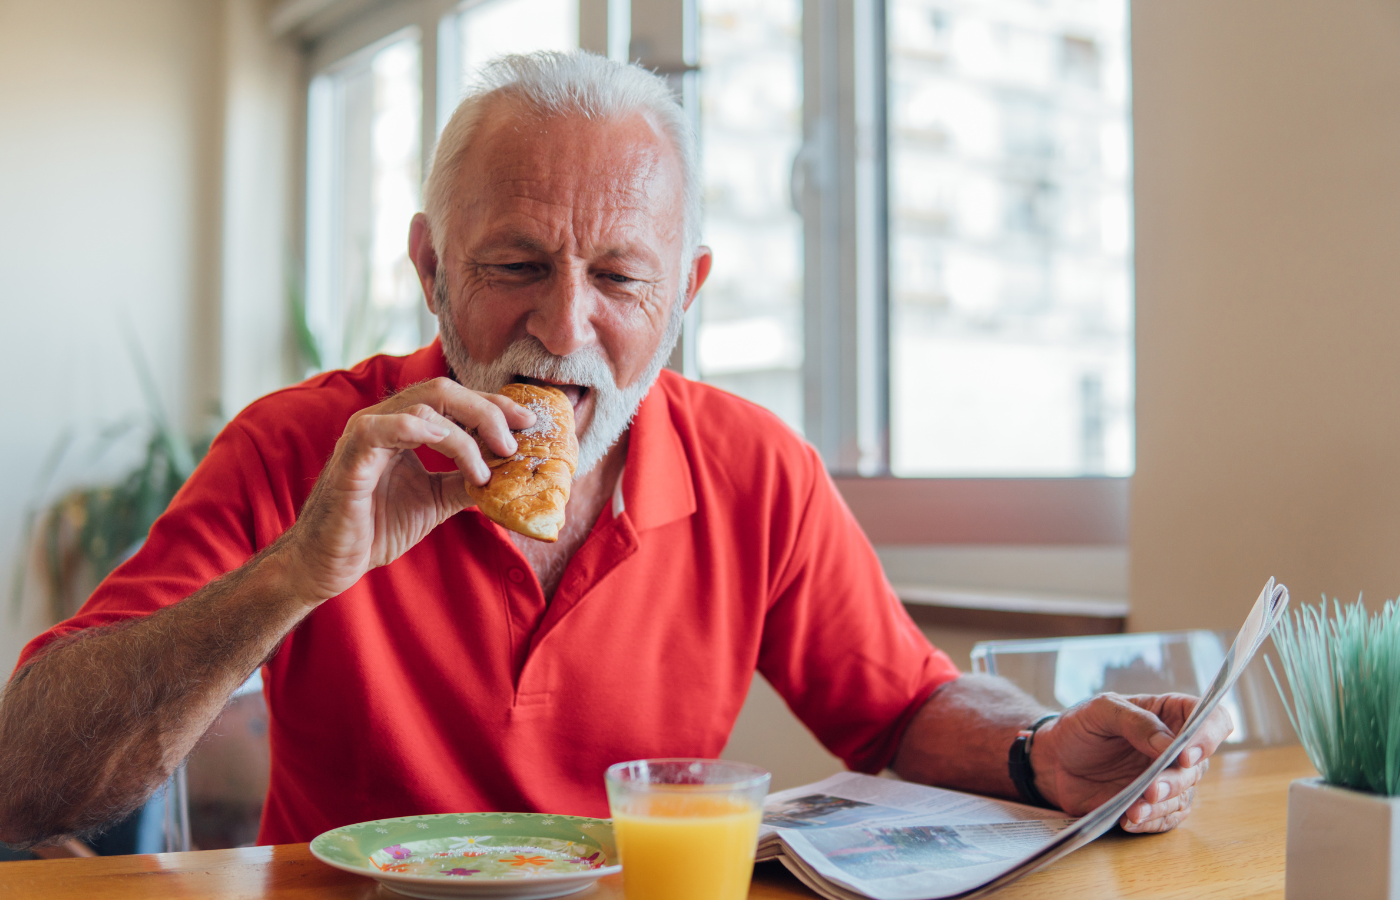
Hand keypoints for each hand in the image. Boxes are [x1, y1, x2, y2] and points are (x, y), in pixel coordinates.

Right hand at [276, 377, 534, 602]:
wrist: (330, 563)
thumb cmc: (375, 527)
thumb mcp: (435, 501)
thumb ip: (466, 481)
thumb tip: (511, 473)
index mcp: (404, 426)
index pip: (455, 400)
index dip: (494, 405)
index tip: (529, 423)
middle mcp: (385, 420)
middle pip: (445, 391)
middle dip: (488, 410)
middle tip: (515, 442)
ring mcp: (366, 433)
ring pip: (424, 405)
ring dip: (466, 434)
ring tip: (486, 468)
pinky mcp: (352, 456)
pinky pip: (384, 427)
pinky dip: (422, 430)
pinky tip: (452, 448)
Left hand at [1030, 693, 1233, 832]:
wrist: (1053, 759)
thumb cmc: (1080, 726)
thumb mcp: (1101, 710)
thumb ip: (1136, 721)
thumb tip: (1169, 744)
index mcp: (1170, 714)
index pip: (1212, 720)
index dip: (1209, 736)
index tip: (1187, 754)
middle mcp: (1176, 748)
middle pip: (1198, 766)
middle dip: (1176, 780)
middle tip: (1152, 789)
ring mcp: (1167, 778)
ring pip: (1184, 796)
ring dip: (1162, 805)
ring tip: (1135, 809)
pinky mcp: (1153, 805)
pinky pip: (1165, 819)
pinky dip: (1150, 822)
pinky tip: (1130, 819)